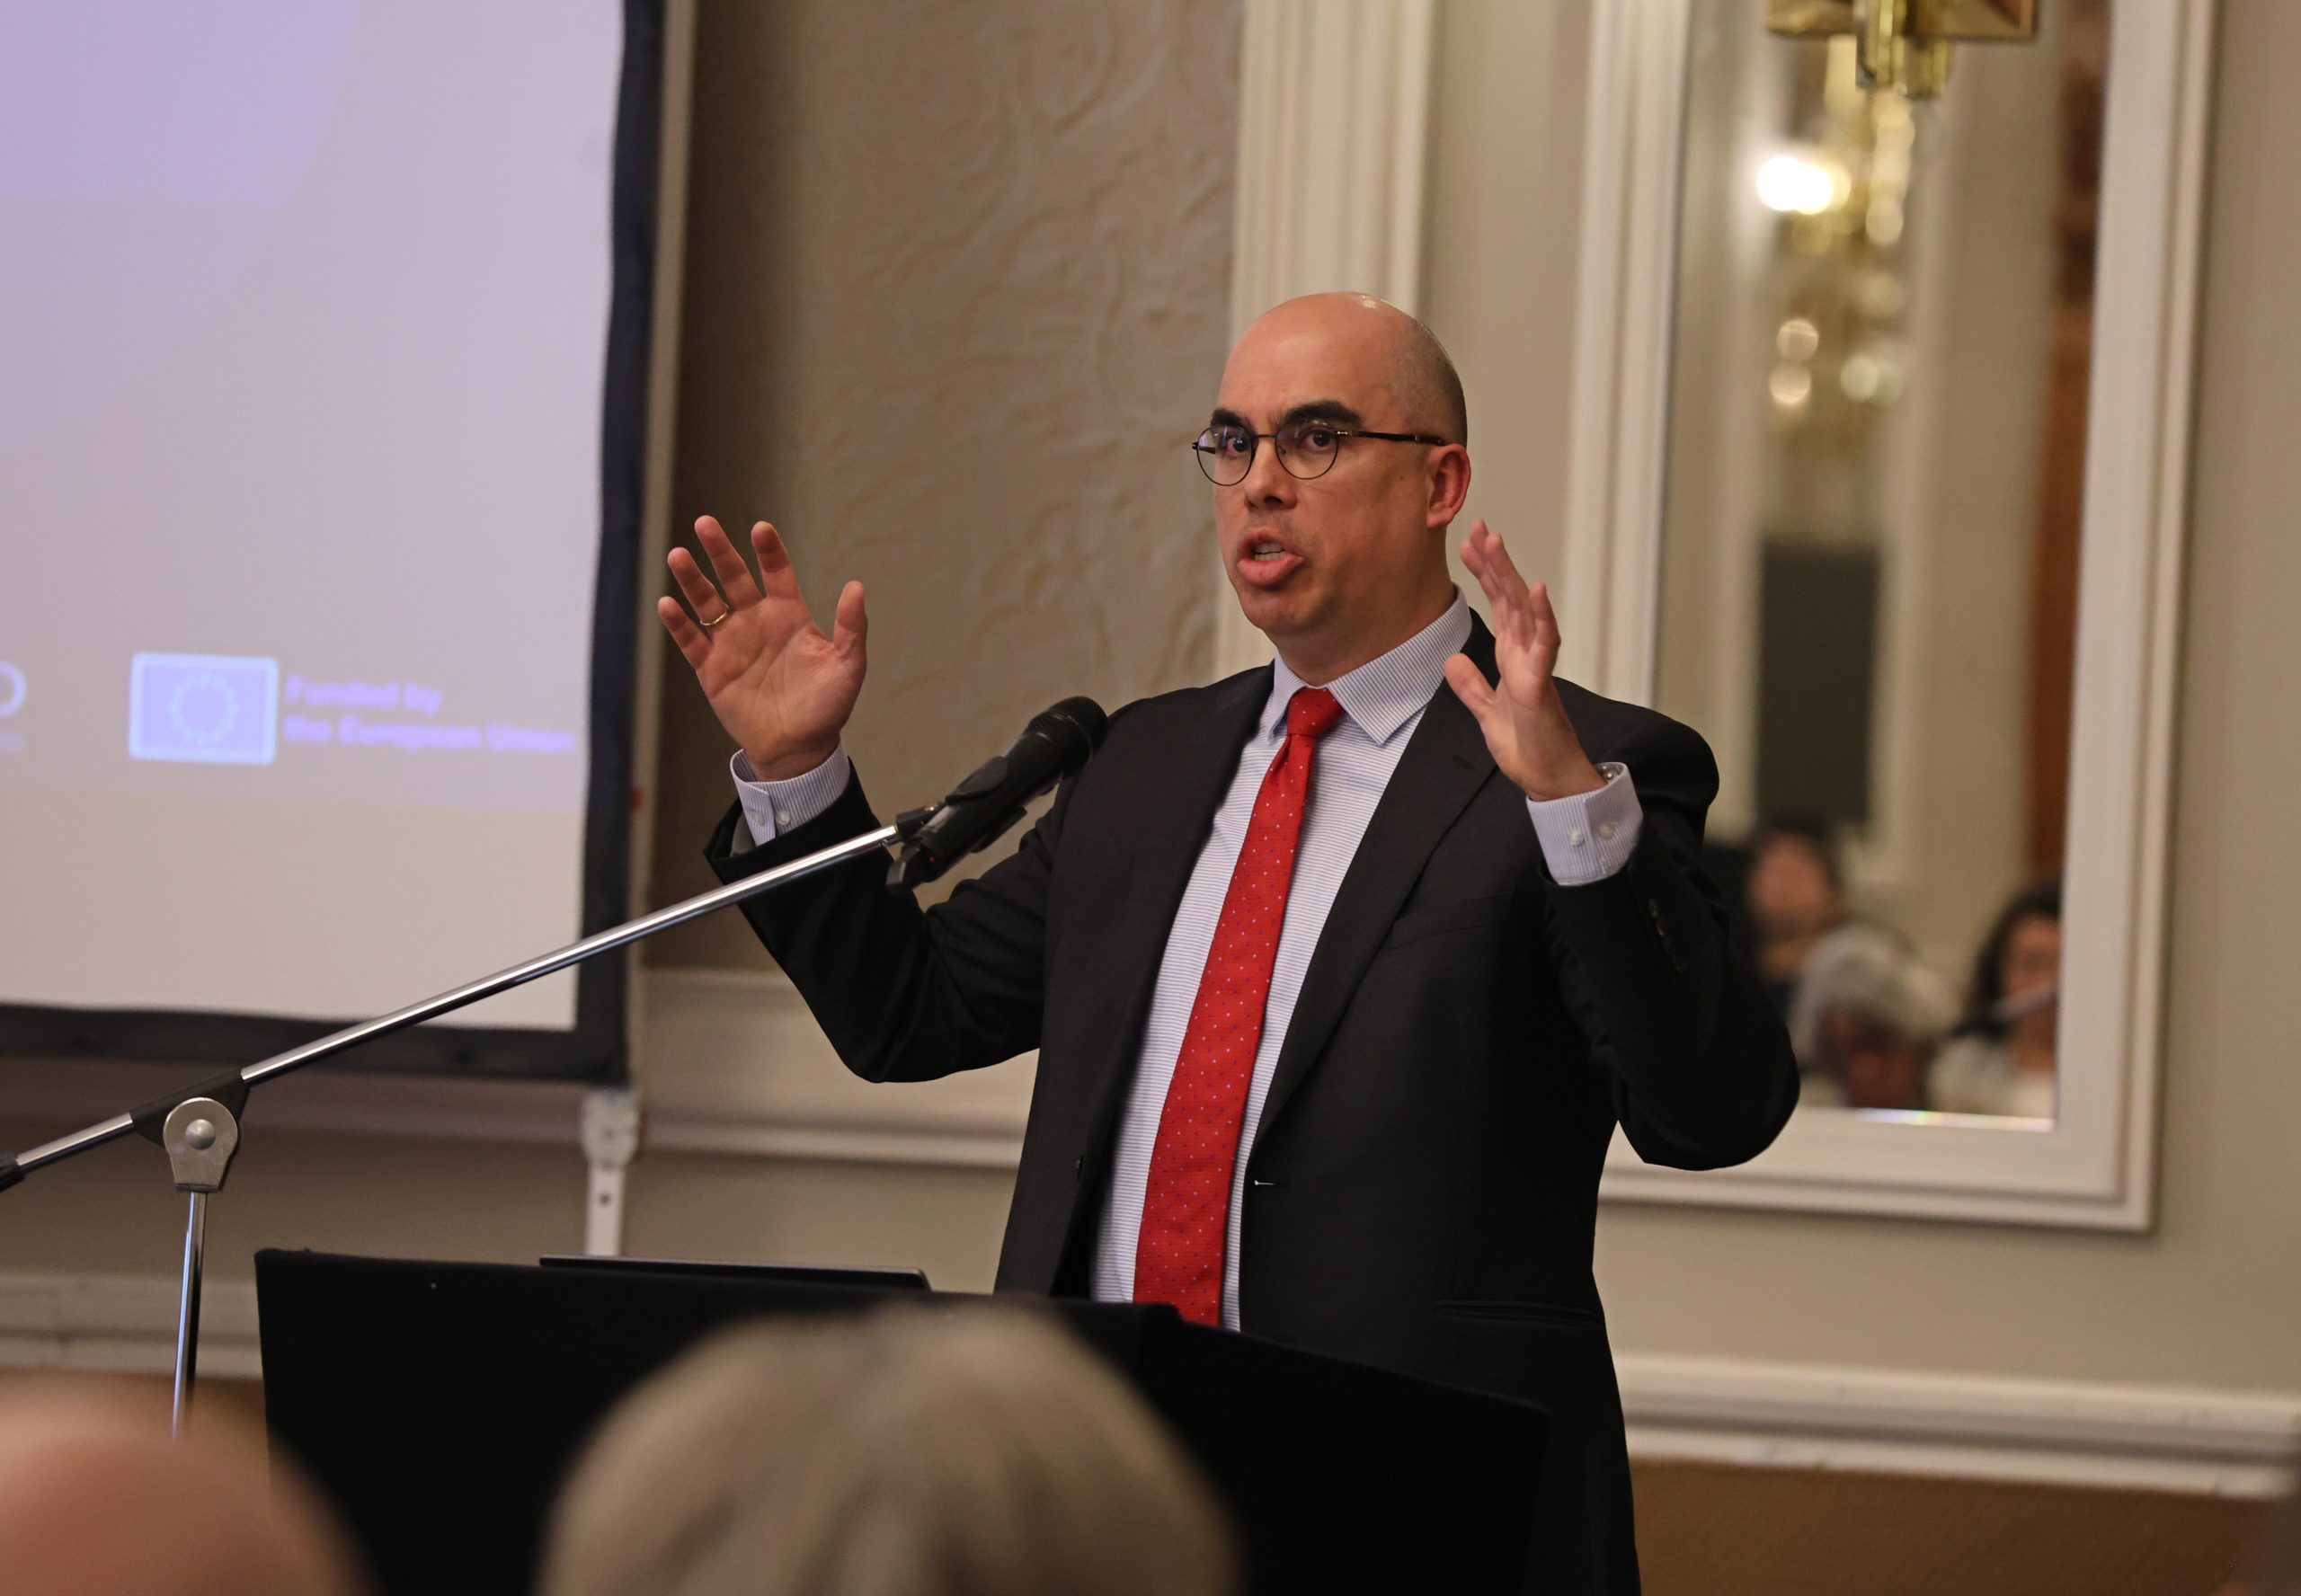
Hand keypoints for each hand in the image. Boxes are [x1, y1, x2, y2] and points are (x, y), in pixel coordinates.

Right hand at [657, 517, 866, 779]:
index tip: (761, 529)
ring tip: (677, 555)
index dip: (768, 551)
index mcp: (789, 615)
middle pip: (733, 577)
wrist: (798, 747)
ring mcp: (731, 643)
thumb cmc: (827, 707)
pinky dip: (678, 624)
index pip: (776, 573)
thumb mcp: (847, 666)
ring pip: (706, 603)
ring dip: (692, 579)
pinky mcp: (711, 669)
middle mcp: (756, 622)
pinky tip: (667, 604)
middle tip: (705, 523)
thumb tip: (857, 586)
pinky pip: (691, 641)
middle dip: (720, 551)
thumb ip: (851, 628)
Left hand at [1443, 520, 1606, 801]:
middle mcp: (1526, 655)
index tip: (1471, 544)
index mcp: (1513, 659)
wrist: (1549, 781)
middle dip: (1495, 563)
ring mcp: (1535, 667)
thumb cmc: (1528, 748)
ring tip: (1498, 544)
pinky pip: (1544, 646)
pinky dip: (1543, 616)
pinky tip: (1538, 590)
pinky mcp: (1540, 686)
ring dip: (1511, 577)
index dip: (1485, 575)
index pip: (1498, 607)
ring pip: (1524, 612)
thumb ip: (1472, 687)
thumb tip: (1453, 661)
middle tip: (1481, 527)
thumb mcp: (1487, 714)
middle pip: (1510, 599)